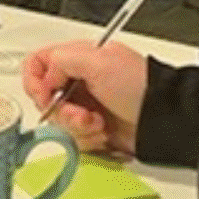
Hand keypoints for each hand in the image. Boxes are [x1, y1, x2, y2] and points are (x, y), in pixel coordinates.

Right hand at [22, 40, 147, 153]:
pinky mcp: (92, 129)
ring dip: (76, 127)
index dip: (35, 80)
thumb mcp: (98, 61)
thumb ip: (61, 61)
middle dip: (61, 110)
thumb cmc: (140, 86)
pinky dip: (86, 139)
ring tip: (97, 123)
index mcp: (78, 58)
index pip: (38, 64)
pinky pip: (72, 139)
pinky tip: (103, 133)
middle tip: (80, 113)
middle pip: (45, 98)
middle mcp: (78, 82)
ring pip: (57, 122)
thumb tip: (45, 78)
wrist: (163, 118)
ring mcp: (85, 107)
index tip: (45, 95)